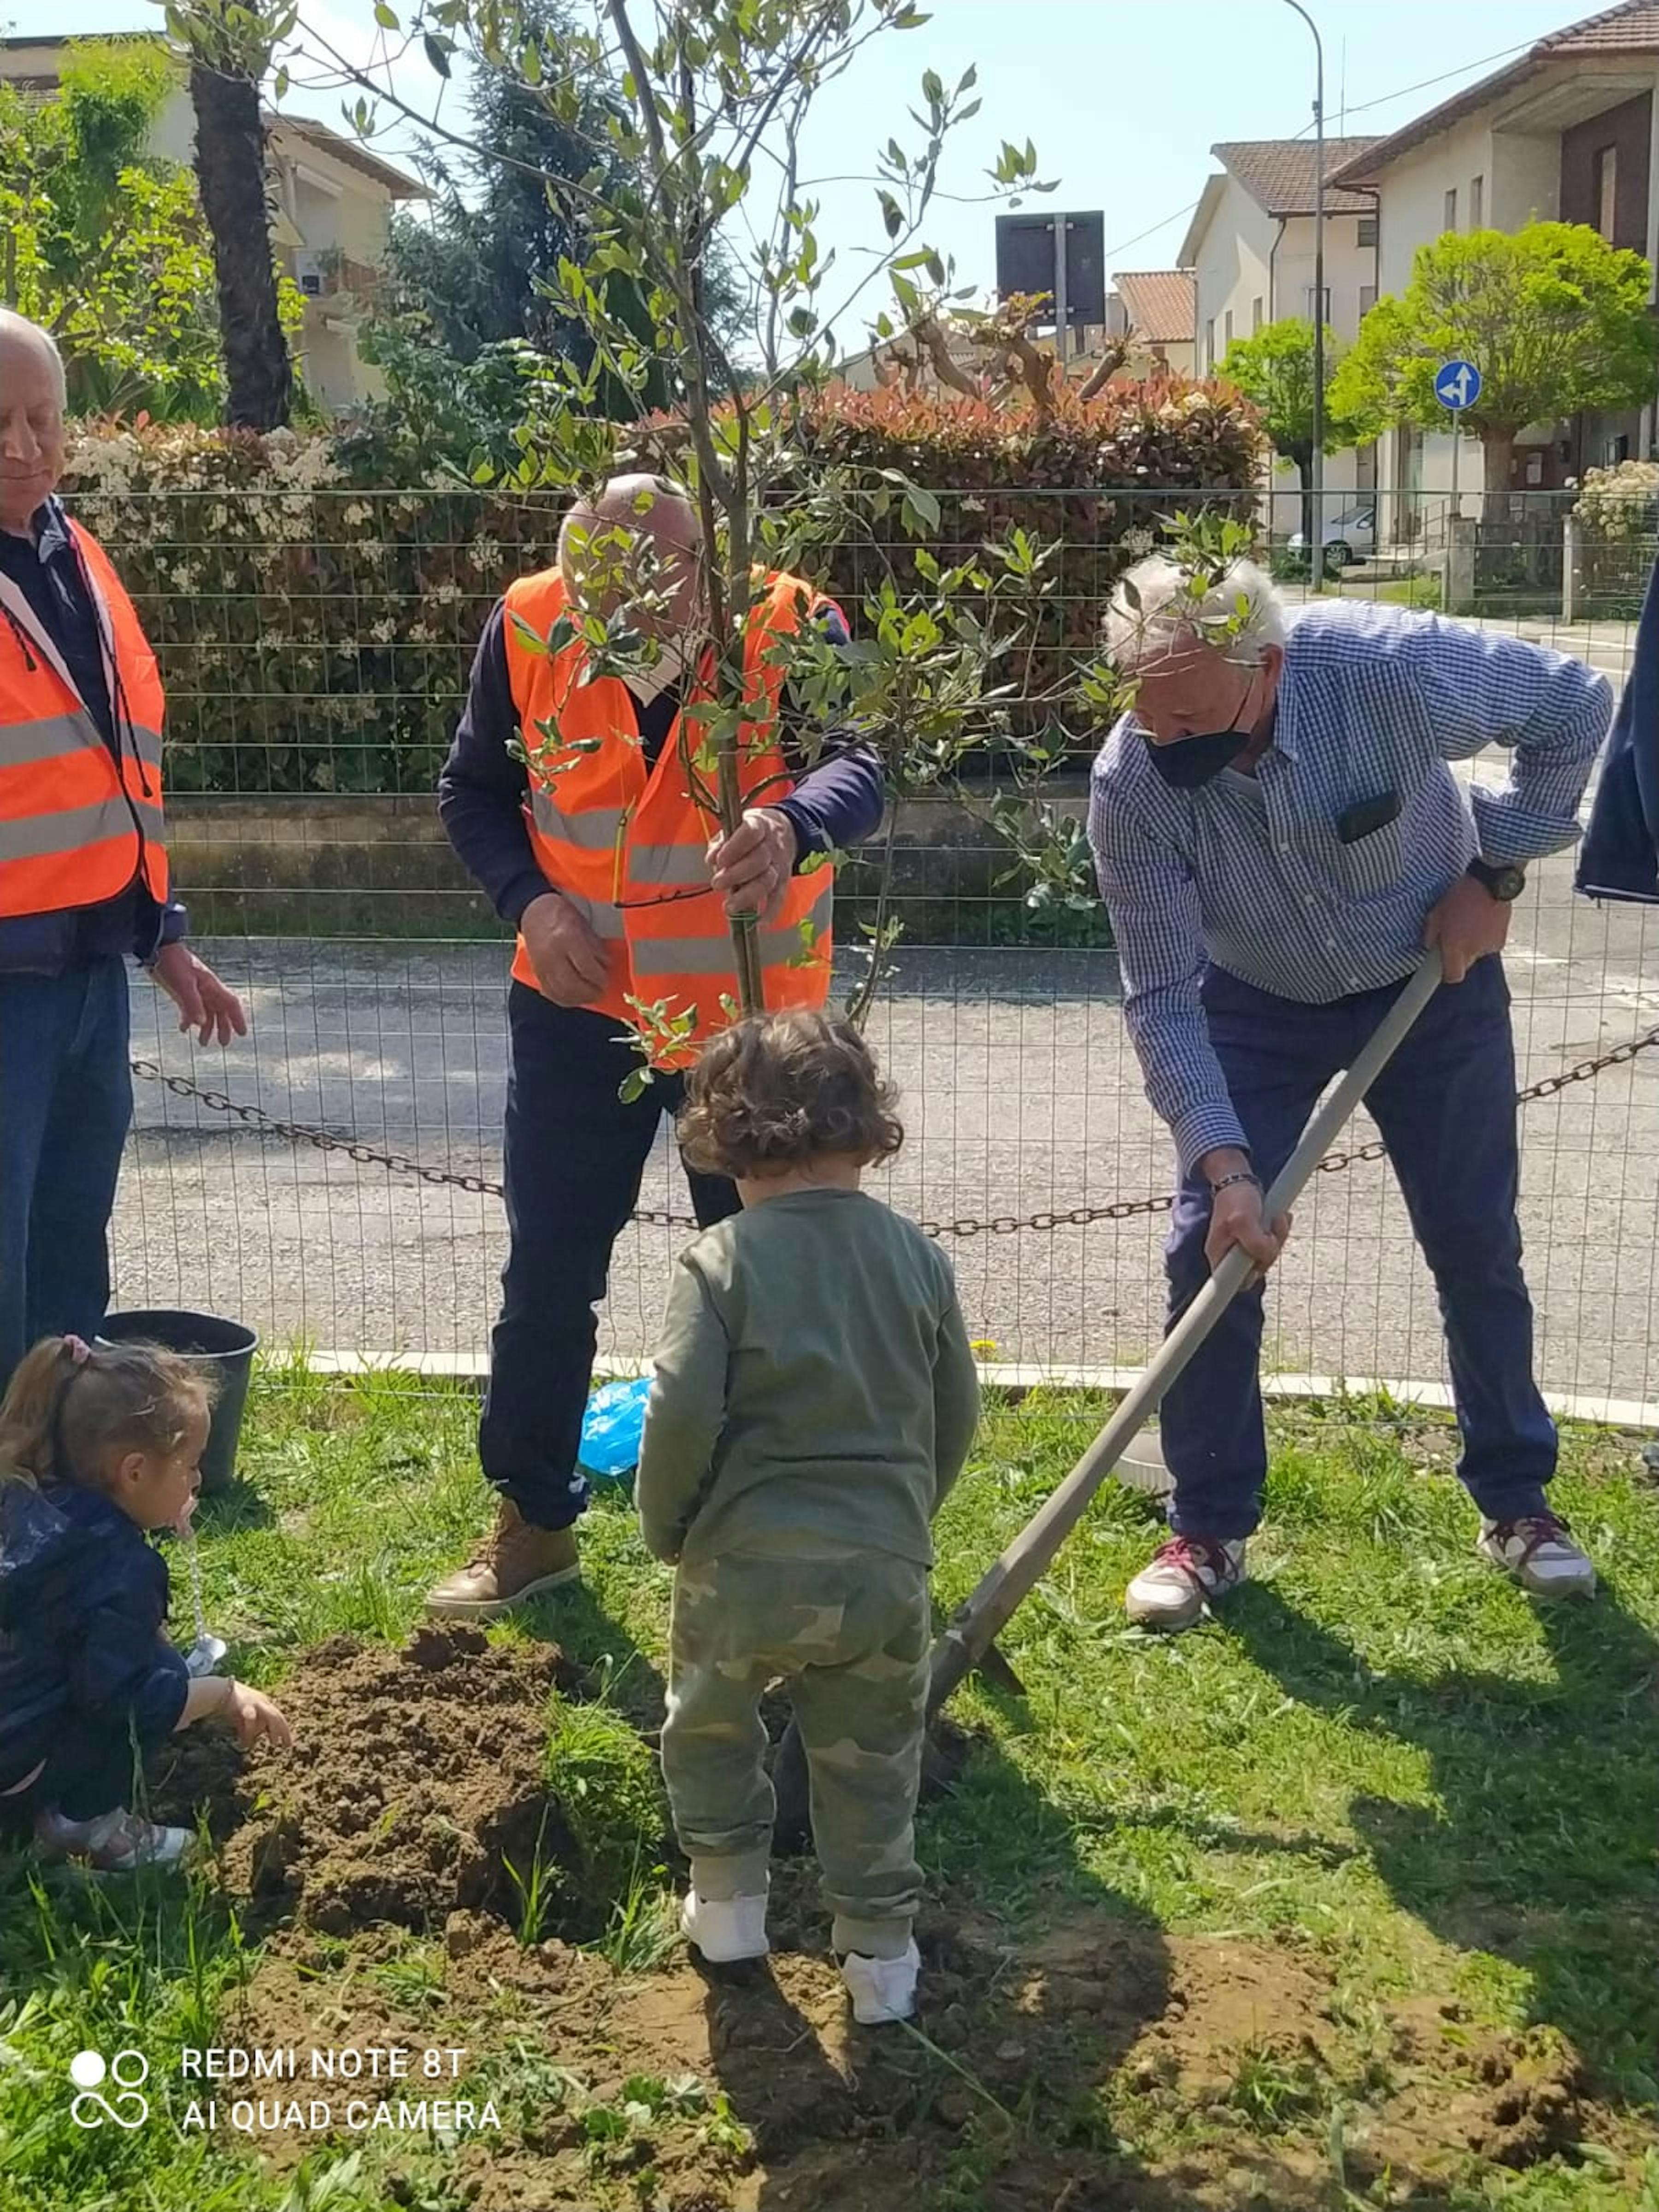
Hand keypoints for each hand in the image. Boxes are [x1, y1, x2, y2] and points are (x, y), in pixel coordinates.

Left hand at [151, 944, 246, 1047]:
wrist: (157, 950)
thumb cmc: (173, 963)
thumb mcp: (183, 984)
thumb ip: (192, 1004)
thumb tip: (201, 1023)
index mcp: (212, 986)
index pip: (231, 1004)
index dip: (237, 1019)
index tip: (242, 1033)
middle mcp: (207, 990)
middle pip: (220, 1011)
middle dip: (223, 1028)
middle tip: (223, 1043)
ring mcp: (195, 992)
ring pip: (206, 1013)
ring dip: (206, 1028)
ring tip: (203, 1042)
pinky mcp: (183, 993)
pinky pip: (190, 1010)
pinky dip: (189, 1021)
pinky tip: (184, 1029)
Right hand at [223, 1681, 292, 1748]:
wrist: (218, 1690)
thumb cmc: (231, 1705)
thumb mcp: (242, 1718)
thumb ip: (247, 1730)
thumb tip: (248, 1745)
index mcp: (264, 1703)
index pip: (278, 1717)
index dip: (283, 1730)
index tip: (287, 1743)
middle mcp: (263, 1702)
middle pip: (278, 1716)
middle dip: (284, 1731)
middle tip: (287, 1745)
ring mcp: (255, 1702)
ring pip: (271, 1716)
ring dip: (273, 1730)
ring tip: (274, 1743)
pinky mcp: (245, 1704)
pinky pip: (251, 1719)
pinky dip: (250, 1732)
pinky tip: (247, 1743)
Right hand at [520, 891, 609, 1005]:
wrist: (533, 910)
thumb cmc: (561, 914)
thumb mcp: (583, 925)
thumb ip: (595, 947)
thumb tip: (605, 967)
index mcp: (566, 939)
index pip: (586, 968)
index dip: (599, 978)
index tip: (606, 981)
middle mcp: (552, 954)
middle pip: (573, 984)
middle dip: (590, 992)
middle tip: (601, 992)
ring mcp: (542, 965)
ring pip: (561, 991)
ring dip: (579, 999)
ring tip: (591, 997)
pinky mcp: (536, 971)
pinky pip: (550, 992)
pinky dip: (563, 999)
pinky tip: (574, 998)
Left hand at [707, 807, 797, 921]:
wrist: (786, 831)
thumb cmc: (750, 833)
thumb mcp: (734, 828)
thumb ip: (721, 843)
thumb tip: (712, 859)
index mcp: (759, 826)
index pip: (750, 833)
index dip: (735, 847)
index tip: (720, 860)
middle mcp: (772, 846)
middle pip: (758, 861)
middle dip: (736, 875)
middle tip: (717, 884)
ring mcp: (779, 865)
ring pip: (767, 881)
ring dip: (747, 896)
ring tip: (729, 907)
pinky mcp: (784, 881)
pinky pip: (779, 897)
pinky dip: (770, 912)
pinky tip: (758, 922)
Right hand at [1197, 1152, 1291, 1277]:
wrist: (1238, 1179)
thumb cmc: (1234, 1197)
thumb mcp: (1243, 1220)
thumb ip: (1255, 1243)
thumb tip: (1267, 1256)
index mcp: (1219, 1255)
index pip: (1234, 1283)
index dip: (1249, 1276)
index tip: (1257, 1264)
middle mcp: (1230, 1255)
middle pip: (1257, 1269)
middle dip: (1271, 1249)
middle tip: (1272, 1229)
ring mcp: (1243, 1247)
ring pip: (1268, 1255)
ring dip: (1278, 1237)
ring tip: (1276, 1218)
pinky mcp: (1255, 1239)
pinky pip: (1273, 1244)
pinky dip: (1279, 1231)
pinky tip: (1278, 1218)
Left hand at [1423, 874, 1509, 983]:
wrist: (1490, 883)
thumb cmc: (1460, 896)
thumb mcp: (1436, 913)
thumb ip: (1431, 935)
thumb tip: (1430, 946)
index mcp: (1456, 947)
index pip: (1453, 977)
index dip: (1446, 974)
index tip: (1441, 966)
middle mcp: (1474, 951)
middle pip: (1465, 965)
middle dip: (1458, 955)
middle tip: (1453, 937)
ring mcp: (1490, 947)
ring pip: (1476, 954)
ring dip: (1471, 945)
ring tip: (1468, 924)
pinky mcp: (1501, 940)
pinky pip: (1488, 945)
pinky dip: (1484, 938)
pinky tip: (1481, 922)